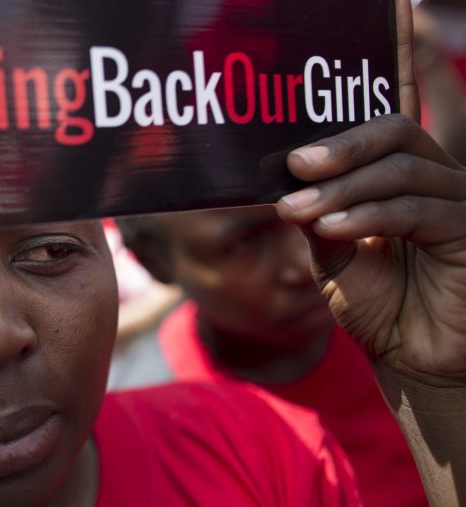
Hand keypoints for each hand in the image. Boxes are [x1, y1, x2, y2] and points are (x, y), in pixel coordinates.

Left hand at [274, 1, 465, 386]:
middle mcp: (440, 180)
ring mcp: (459, 203)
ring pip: (402, 171)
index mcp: (406, 178)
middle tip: (297, 165)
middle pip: (397, 133)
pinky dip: (367, 215)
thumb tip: (288, 181)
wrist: (410, 358)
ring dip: (341, 189)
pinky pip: (415, 210)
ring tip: (296, 209)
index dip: (365, 105)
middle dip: (341, 147)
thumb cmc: (377, 303)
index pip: (386, 128)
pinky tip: (329, 227)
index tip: (310, 116)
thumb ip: (318, 214)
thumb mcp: (334, 254)